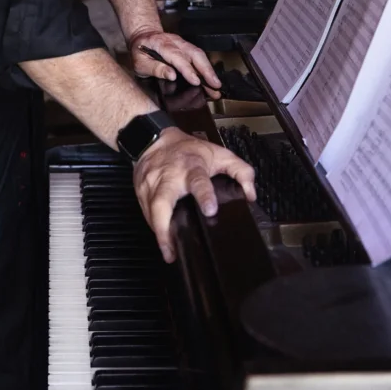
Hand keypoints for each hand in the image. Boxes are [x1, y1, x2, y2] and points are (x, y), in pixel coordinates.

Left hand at [128, 29, 221, 98]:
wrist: (143, 36)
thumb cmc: (140, 50)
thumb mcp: (139, 62)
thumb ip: (154, 68)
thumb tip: (171, 75)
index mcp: (161, 44)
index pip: (177, 57)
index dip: (188, 69)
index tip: (196, 81)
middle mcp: (175, 42)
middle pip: (195, 53)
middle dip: (207, 70)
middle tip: (215, 86)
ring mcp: (183, 43)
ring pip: (200, 55)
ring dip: (209, 70)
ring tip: (216, 86)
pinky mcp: (187, 47)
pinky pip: (199, 56)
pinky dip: (207, 68)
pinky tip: (211, 79)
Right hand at [132, 127, 255, 262]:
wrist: (154, 137)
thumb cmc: (188, 150)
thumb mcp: (219, 154)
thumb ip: (240, 171)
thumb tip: (251, 194)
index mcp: (191, 167)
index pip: (198, 180)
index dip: (204, 195)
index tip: (210, 210)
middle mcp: (169, 176)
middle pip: (162, 201)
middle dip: (164, 225)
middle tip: (172, 246)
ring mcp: (151, 183)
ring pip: (150, 210)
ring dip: (158, 232)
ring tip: (168, 252)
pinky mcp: (140, 190)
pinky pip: (145, 212)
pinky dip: (152, 226)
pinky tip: (161, 237)